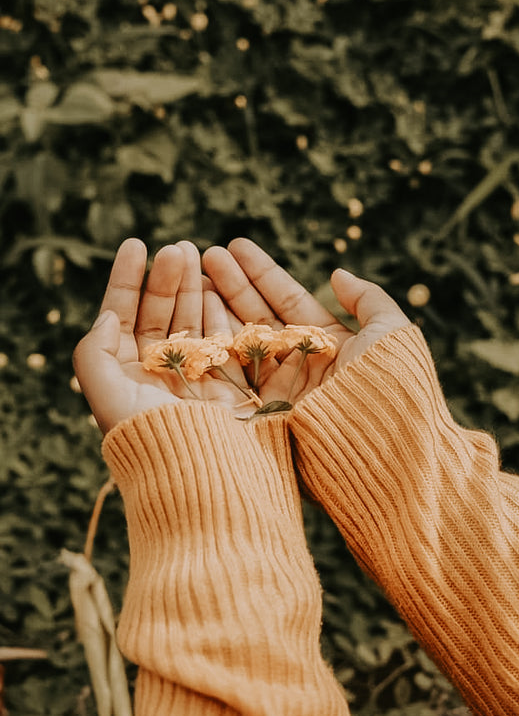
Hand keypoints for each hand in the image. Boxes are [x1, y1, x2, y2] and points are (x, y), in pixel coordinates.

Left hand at [73, 238, 259, 432]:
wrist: (198, 471)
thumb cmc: (148, 434)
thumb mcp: (104, 395)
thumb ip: (94, 353)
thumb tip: (108, 316)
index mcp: (127, 373)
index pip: (123, 316)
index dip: (127, 280)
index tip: (136, 244)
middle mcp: (160, 371)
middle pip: (160, 312)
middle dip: (166, 277)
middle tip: (177, 247)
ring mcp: (196, 373)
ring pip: (192, 318)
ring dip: (193, 286)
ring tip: (197, 254)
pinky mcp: (228, 379)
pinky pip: (223, 335)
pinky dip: (220, 309)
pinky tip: (217, 287)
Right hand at [202, 238, 409, 404]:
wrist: (383, 445)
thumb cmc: (390, 383)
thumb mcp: (388, 331)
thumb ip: (367, 299)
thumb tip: (338, 273)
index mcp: (328, 342)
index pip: (288, 299)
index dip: (262, 273)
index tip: (236, 246)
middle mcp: (300, 363)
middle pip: (260, 315)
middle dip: (232, 284)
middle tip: (206, 255)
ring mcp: (279, 386)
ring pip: (242, 339)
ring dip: (217, 307)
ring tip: (194, 275)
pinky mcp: (262, 409)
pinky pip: (234, 370)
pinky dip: (214, 343)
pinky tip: (195, 315)